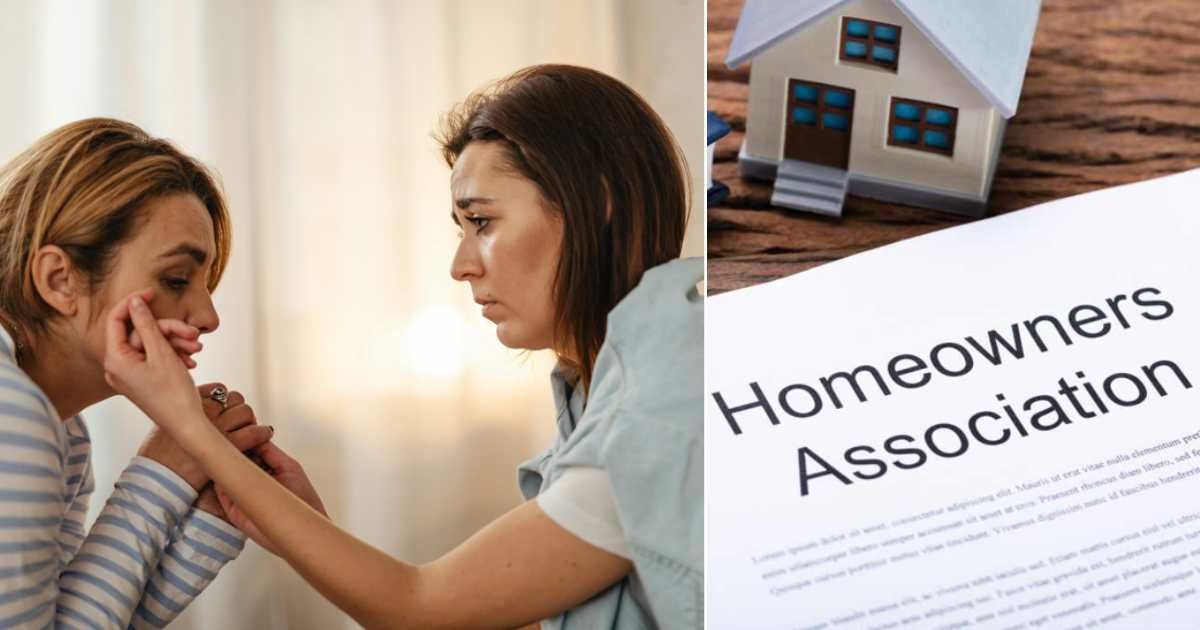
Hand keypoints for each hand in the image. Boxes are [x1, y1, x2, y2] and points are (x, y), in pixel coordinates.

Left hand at [104, 289, 205, 441]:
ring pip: (151, 343)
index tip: (153, 293)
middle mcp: (117, 366)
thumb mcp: (162, 353)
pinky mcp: (142, 378)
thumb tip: (135, 301)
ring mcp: (129, 373)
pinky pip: (154, 357)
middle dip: (168, 330)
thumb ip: (147, 324)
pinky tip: (190, 361)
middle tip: (193, 334)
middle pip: (141, 332)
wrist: (187, 425)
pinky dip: (173, 354)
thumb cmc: (173, 393)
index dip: (134, 303)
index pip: (117, 320)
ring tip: (196, 350)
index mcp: (115, 360)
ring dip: (175, 342)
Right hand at [139, 383, 274, 495]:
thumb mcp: (164, 424)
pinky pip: (255, 432)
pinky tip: (262, 437)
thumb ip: (182, 412)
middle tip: (238, 422)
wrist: (158, 480)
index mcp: (188, 403)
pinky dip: (262, 433)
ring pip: (246, 412)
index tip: (224, 410)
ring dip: (250, 421)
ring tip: (248, 430)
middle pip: (235, 398)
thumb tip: (194, 407)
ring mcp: (217, 427)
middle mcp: (204, 411)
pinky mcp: (228, 446)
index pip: (218, 389)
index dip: (224, 400)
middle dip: (239, 409)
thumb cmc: (157, 457)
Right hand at [216, 442, 327, 554]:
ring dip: (220, 460)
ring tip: (217, 445)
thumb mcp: (288, 467)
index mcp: (264, 470)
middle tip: (220, 432)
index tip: (234, 426)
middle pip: (233, 460)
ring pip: (225, 473)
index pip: (246, 451)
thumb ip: (270, 451)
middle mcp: (250, 481)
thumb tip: (255, 434)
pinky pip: (220, 490)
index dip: (241, 439)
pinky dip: (218, 477)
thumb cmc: (302, 501)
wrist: (302, 529)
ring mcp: (240, 494)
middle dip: (228, 448)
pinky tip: (218, 463)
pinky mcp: (233, 509)